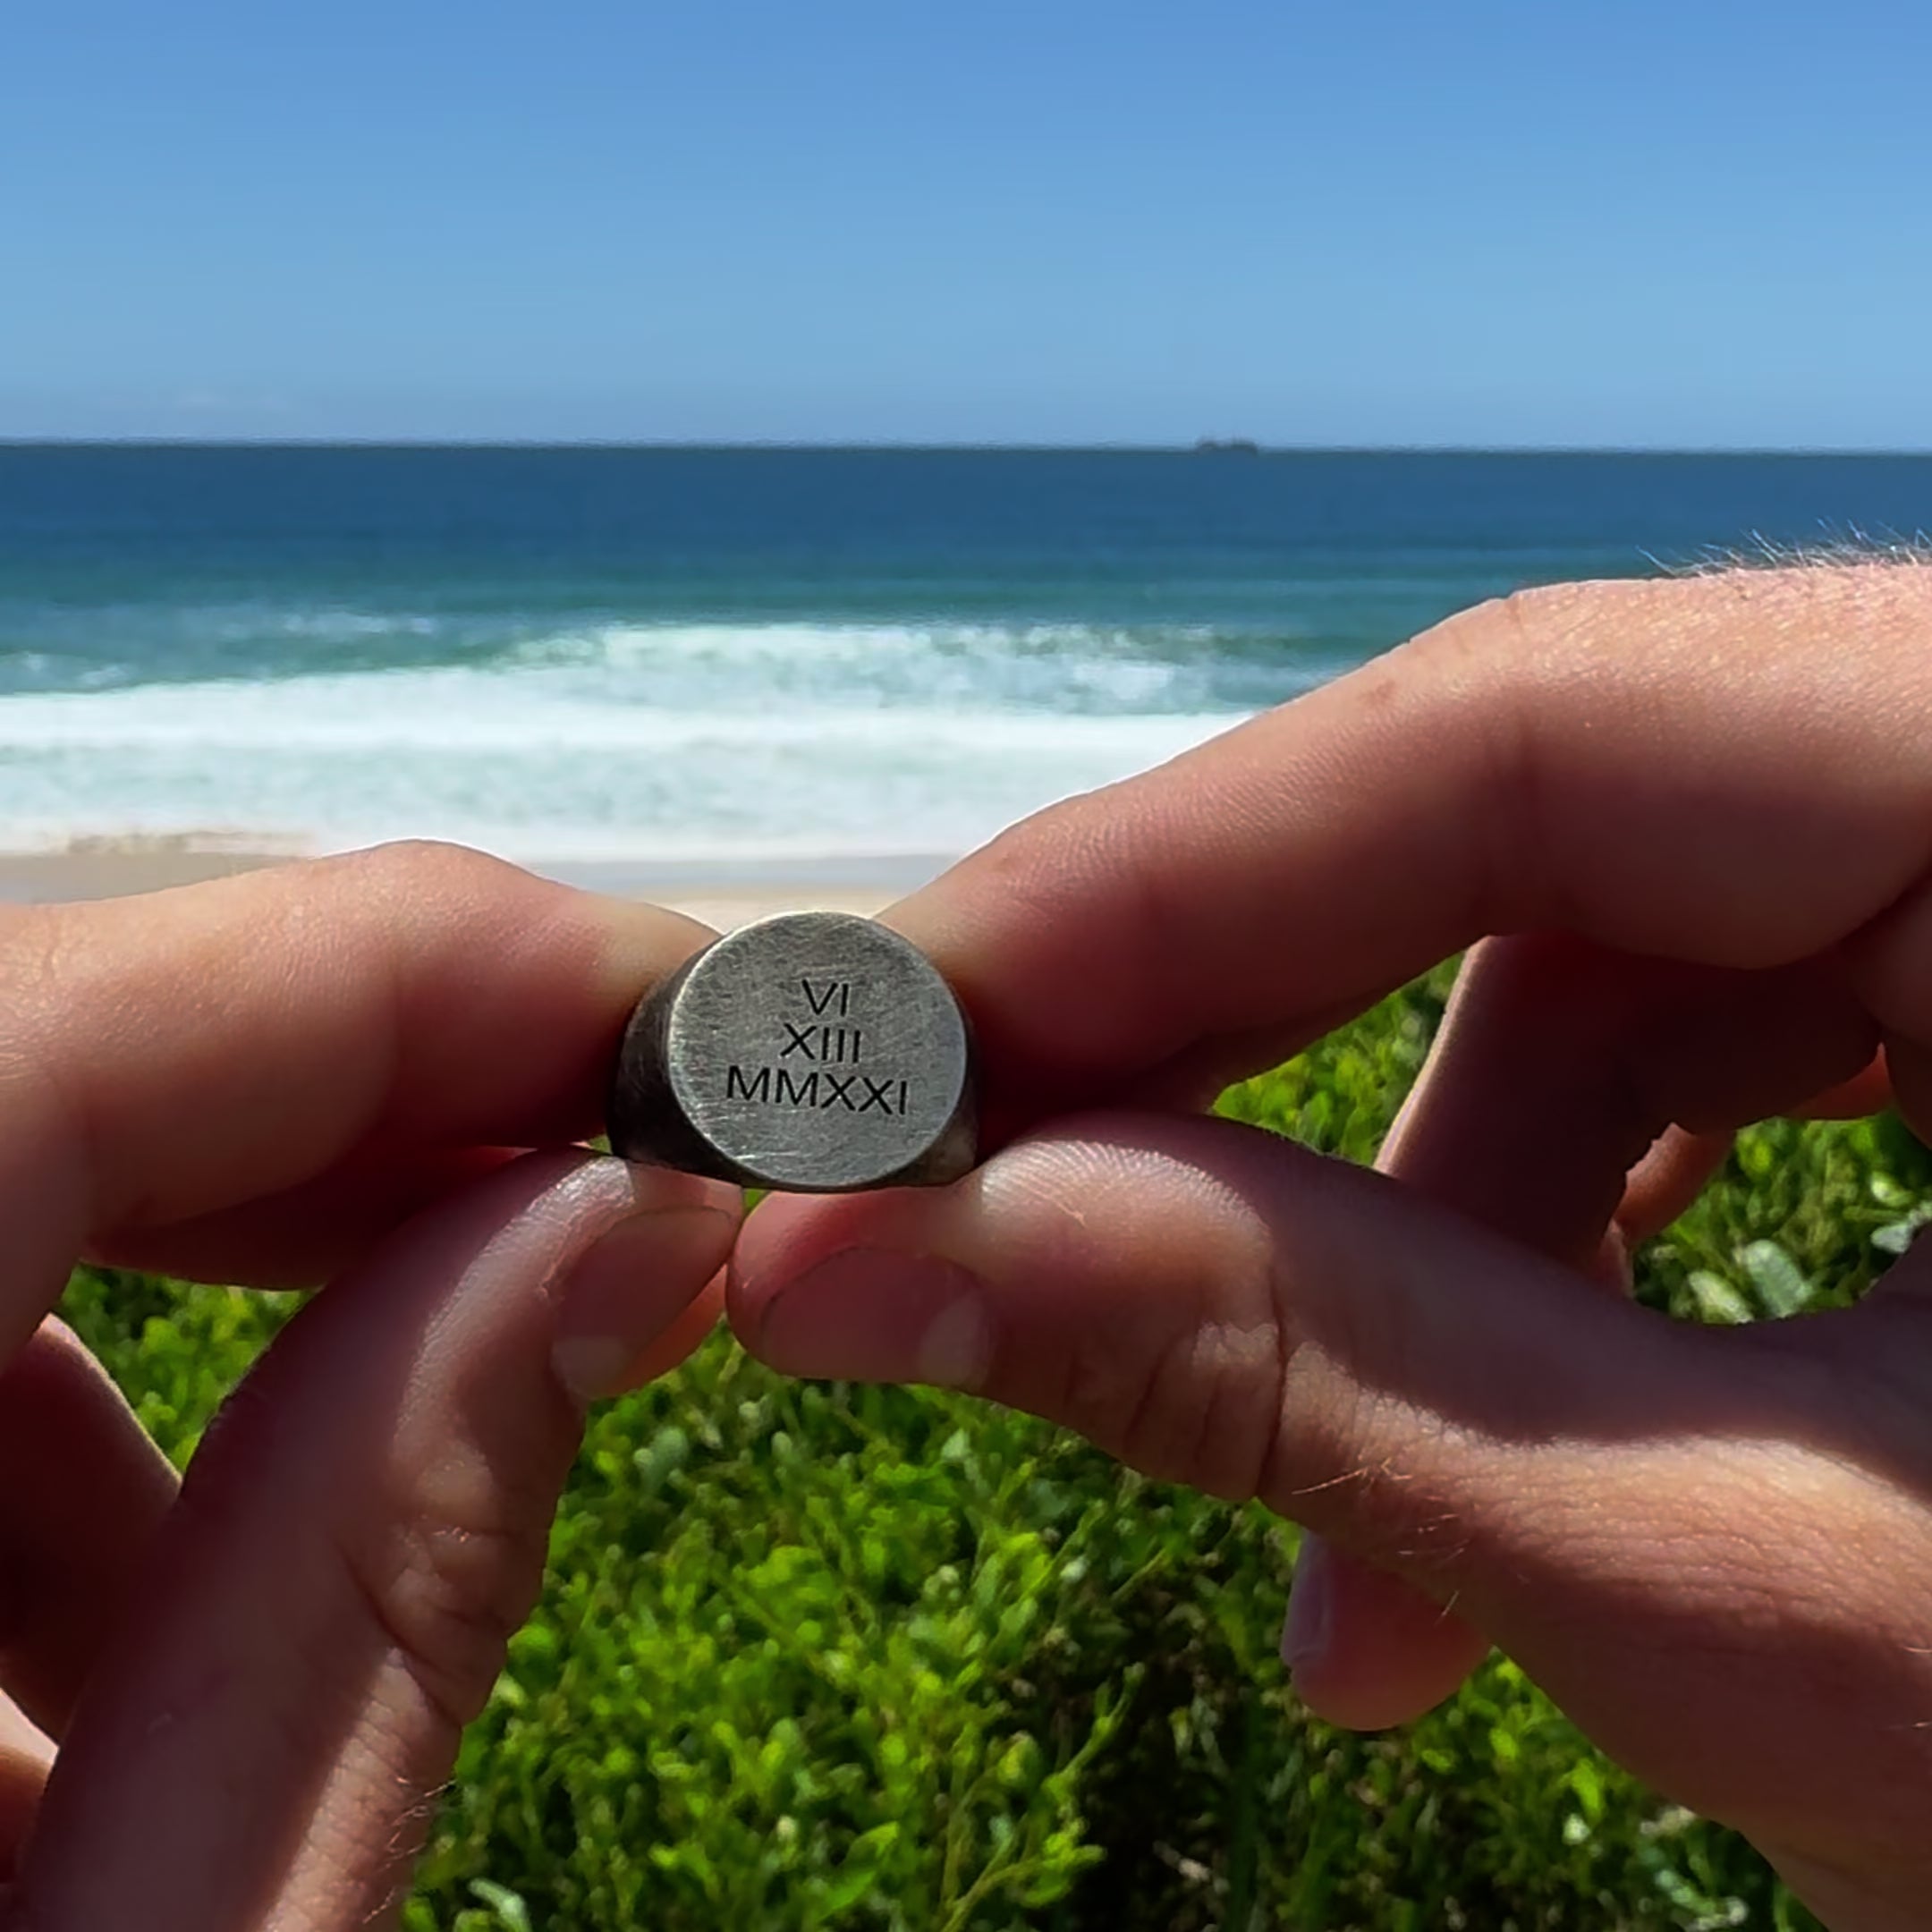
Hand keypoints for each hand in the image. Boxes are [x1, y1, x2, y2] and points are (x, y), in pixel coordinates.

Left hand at [0, 843, 739, 1929]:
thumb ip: (370, 1591)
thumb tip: (630, 1226)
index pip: (38, 1045)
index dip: (398, 970)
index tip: (691, 1023)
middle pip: (16, 1061)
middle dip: (348, 1094)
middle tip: (623, 1188)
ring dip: (196, 1279)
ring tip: (370, 1510)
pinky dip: (26, 1405)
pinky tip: (104, 1640)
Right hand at [731, 563, 1931, 1929]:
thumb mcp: (1805, 1608)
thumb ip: (1315, 1379)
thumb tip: (859, 1261)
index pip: (1539, 719)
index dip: (1154, 877)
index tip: (870, 1035)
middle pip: (1553, 814)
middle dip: (1231, 1055)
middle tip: (968, 1230)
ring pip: (1628, 950)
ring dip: (1406, 1234)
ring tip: (1324, 1584)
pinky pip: (1742, 1039)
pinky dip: (1570, 1242)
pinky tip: (1499, 1468)